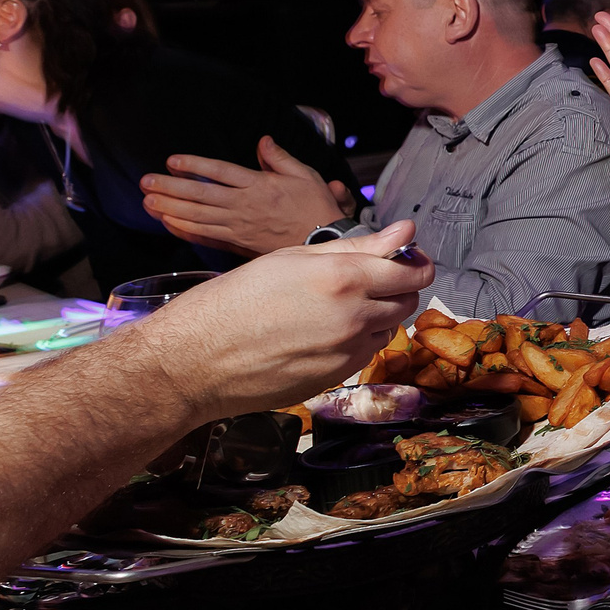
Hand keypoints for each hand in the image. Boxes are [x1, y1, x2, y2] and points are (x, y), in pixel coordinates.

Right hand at [132, 221, 433, 418]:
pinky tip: (322, 332)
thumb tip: (406, 231)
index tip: (407, 259)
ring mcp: (348, 352)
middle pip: (407, 301)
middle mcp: (354, 317)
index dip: (416, 263)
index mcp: (342, 278)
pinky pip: (365, 353)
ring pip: (388, 328)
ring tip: (335, 307)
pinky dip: (357, 341)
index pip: (413, 272)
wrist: (193, 362)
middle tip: (369, 279)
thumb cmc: (231, 302)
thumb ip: (356, 246)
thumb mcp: (289, 259)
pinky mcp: (337, 378)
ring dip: (377, 315)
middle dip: (397, 288)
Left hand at [139, 136, 342, 254]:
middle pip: (201, 195)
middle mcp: (245, 205)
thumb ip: (280, 158)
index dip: (195, 165)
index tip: (172, 160)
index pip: (220, 172)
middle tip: (146, 182)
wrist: (323, 240)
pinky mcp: (238, 242)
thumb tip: (263, 141)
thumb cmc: (315, 206)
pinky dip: (185, 230)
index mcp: (260, 185)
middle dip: (171, 188)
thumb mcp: (305, 175)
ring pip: (198, 217)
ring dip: (171, 209)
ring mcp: (239, 226)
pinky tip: (168, 223)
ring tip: (148, 201)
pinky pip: (206, 236)